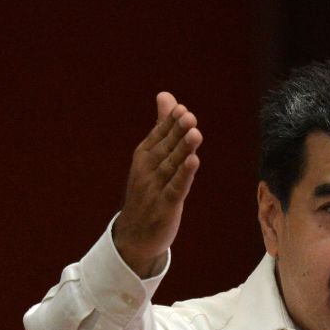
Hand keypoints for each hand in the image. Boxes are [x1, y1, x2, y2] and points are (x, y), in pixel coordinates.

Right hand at [113, 92, 202, 277]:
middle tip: (189, 116)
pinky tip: (193, 162)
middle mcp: (148, 170)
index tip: (181, 109)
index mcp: (144, 156)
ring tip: (195, 133)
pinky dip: (184, 176)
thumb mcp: (153, 156)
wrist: (135, 234)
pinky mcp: (165, 206)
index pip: (159, 135)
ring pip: (171, 166)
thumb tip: (167, 96)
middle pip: (166, 148)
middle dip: (177, 132)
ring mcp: (155, 188)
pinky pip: (176, 188)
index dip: (170, 123)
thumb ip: (163, 126)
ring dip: (183, 150)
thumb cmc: (148, 190)